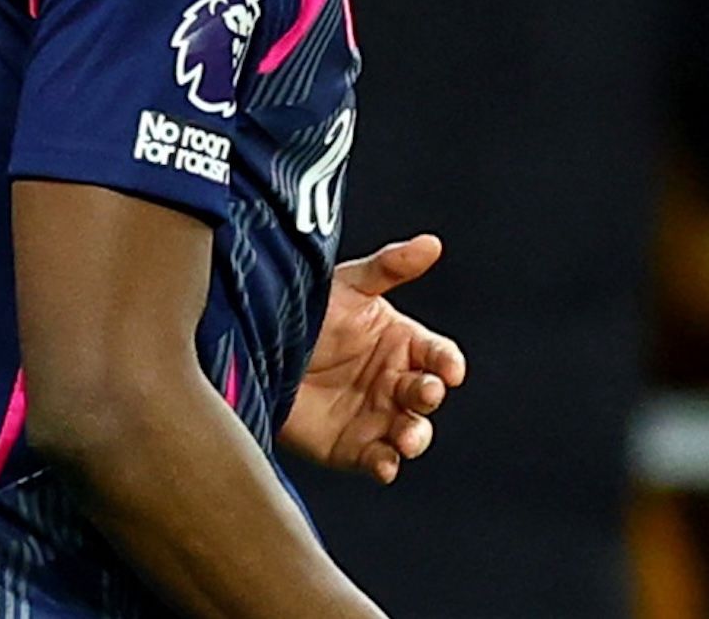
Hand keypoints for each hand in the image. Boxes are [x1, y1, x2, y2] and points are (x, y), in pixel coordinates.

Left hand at [283, 234, 466, 483]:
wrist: (258, 347)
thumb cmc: (309, 313)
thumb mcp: (347, 286)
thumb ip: (390, 267)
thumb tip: (432, 243)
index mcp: (403, 344)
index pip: (438, 355)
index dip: (447, 362)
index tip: (449, 369)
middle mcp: (395, 382)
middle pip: (426, 395)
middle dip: (429, 396)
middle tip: (422, 393)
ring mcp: (376, 417)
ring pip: (410, 432)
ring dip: (415, 437)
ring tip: (407, 438)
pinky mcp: (352, 447)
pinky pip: (377, 460)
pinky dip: (385, 465)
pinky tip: (385, 464)